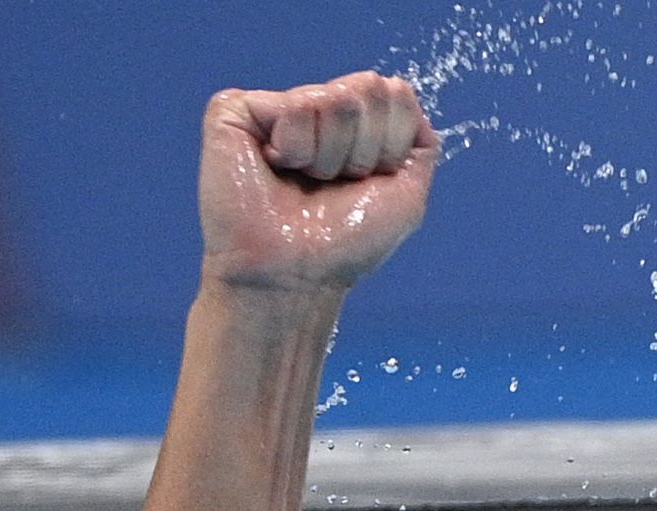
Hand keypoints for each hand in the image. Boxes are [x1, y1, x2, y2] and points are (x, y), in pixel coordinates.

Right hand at [198, 72, 436, 292]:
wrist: (298, 274)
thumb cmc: (348, 242)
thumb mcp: (407, 193)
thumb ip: (419, 141)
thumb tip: (401, 90)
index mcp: (353, 126)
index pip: (396, 96)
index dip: (392, 146)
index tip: (367, 182)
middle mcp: (316, 111)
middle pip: (368, 90)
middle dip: (363, 148)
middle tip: (333, 184)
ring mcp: (276, 108)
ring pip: (332, 98)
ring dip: (329, 154)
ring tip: (304, 180)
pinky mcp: (237, 111)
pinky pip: (293, 105)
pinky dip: (296, 146)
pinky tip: (275, 167)